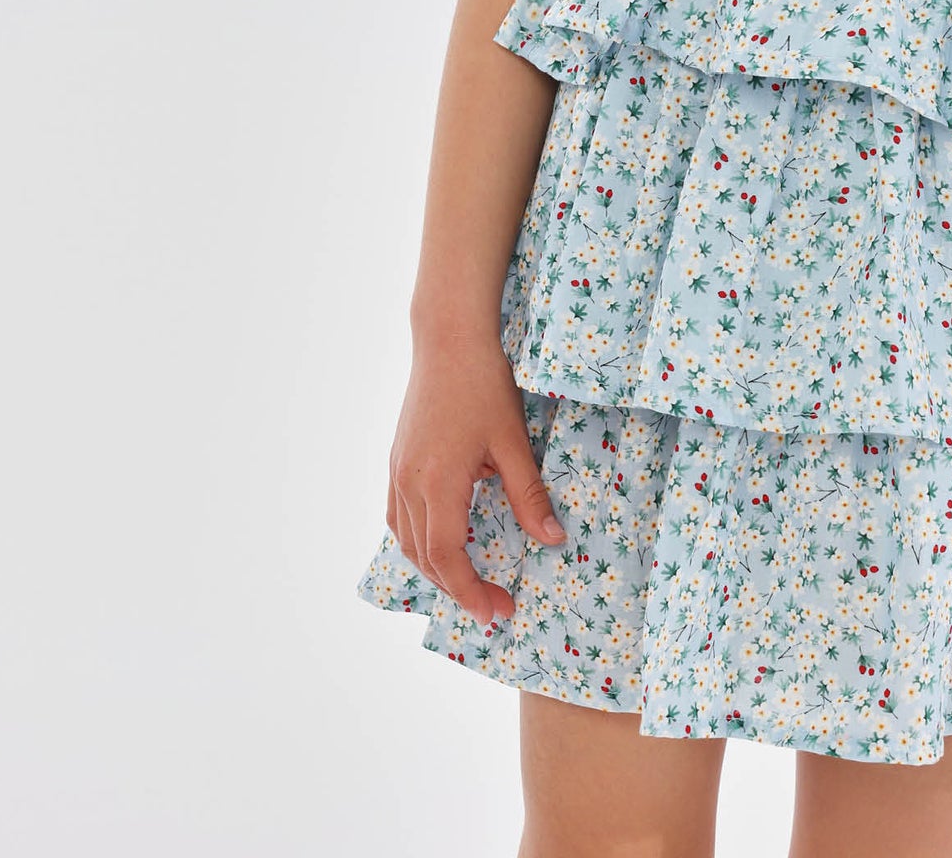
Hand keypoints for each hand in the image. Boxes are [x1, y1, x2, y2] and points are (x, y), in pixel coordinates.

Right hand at [386, 340, 566, 628]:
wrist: (448, 338)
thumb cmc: (483, 384)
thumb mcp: (513, 441)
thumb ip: (529, 494)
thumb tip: (553, 539)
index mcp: (437, 483)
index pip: (447, 557)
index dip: (470, 591)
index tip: (498, 612)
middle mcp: (409, 483)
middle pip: (424, 557)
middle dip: (457, 589)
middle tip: (494, 607)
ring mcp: (398, 471)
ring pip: (406, 540)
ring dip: (435, 569)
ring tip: (468, 583)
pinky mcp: (397, 459)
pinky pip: (397, 516)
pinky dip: (417, 541)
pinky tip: (438, 543)